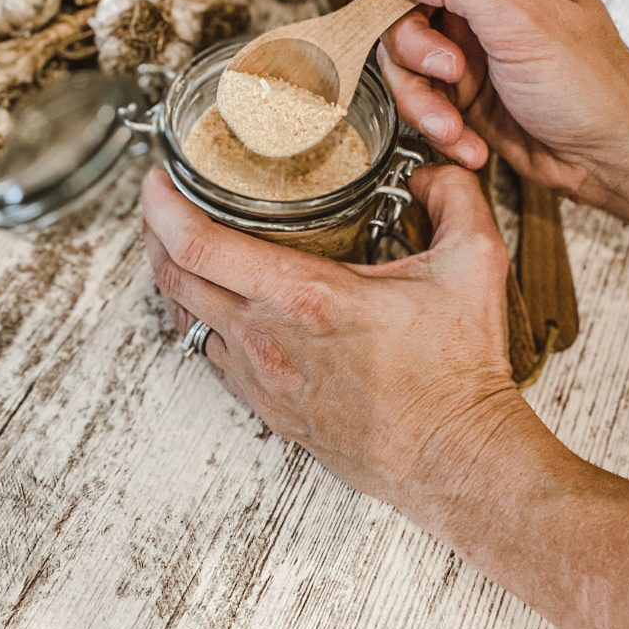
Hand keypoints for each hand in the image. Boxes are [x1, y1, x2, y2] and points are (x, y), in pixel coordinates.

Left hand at [140, 164, 553, 511]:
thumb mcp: (473, 265)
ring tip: (180, 247)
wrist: (454, 457)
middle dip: (155, 232)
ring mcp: (262, 380)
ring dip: (174, 279)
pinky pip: (213, 357)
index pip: (197, 245)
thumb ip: (455, 198)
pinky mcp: (269, 410)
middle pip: (173, 279)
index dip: (161, 204)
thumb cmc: (456, 372)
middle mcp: (267, 339)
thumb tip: (433, 171)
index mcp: (303, 297)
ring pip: (186, 320)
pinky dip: (201, 321)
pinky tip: (218, 305)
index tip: (156, 177)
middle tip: (162, 201)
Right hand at [356, 0, 628, 201]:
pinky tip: (463, 138)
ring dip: (420, 94)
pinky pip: (417, 95)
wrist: (608, 158)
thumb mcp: (523, 22)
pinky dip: (433, 122)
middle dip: (410, 40)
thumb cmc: (594, 86)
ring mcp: (466, 41)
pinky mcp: (459, 87)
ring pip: (401, 50)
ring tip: (453, 119)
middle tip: (444, 67)